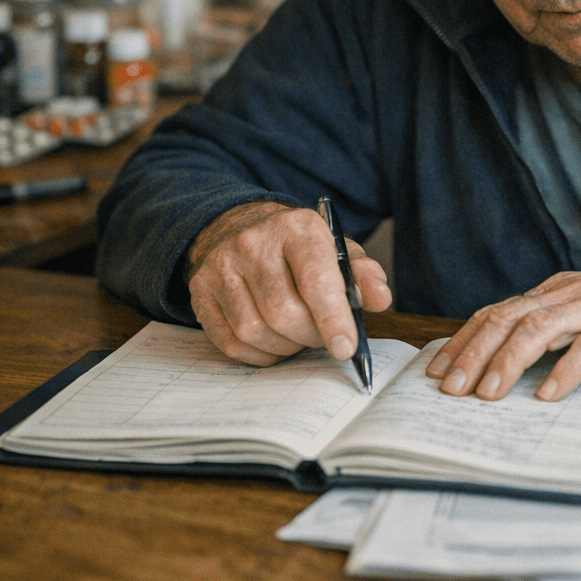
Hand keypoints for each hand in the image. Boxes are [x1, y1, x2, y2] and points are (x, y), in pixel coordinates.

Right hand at [186, 200, 392, 365]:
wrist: (238, 226)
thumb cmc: (298, 248)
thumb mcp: (337, 250)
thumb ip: (363, 275)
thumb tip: (380, 299)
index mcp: (297, 228)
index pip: (316, 280)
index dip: (333, 318)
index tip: (345, 347)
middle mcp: (254, 243)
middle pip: (283, 313)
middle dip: (311, 336)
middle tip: (323, 337)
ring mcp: (221, 266)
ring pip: (254, 331)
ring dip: (284, 347)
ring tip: (298, 336)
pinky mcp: (199, 290)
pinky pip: (230, 342)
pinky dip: (258, 354)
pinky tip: (273, 343)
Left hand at [424, 262, 580, 401]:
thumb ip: (550, 332)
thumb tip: (502, 365)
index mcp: (554, 293)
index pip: (496, 313)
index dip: (463, 341)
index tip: (436, 371)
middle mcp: (569, 294)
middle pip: (508, 320)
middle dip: (473, 355)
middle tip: (450, 389)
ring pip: (541, 330)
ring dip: (509, 362)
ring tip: (488, 394)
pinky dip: (566, 371)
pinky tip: (549, 394)